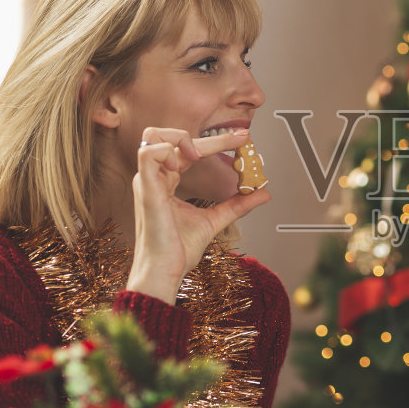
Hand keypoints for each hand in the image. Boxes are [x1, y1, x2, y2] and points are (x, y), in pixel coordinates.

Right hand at [126, 126, 271, 302]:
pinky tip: (180, 166)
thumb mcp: (215, 220)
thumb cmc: (179, 250)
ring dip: (179, 138)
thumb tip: (263, 193)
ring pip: (153, 136)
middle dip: (212, 138)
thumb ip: (237, 204)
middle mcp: (156, 178)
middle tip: (241, 139)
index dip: (217, 142)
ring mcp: (148, 182)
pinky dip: (167, 152)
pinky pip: (148, 154)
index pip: (189, 151)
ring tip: (199, 156)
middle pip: (175, 138)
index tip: (242, 140)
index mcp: (167, 182)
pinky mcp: (146, 189)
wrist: (166, 270)